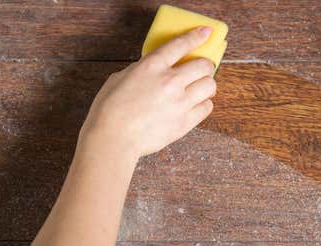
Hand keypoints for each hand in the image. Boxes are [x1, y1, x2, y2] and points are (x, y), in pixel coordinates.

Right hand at [80, 26, 216, 157]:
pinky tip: (196, 105)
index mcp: (152, 66)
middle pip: (204, 65)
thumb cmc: (110, 110)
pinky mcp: (184, 122)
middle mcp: (170, 81)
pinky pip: (207, 107)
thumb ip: (141, 70)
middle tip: (201, 70)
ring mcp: (180, 102)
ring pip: (210, 86)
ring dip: (207, 85)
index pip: (181, 44)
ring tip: (200, 88)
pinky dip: (204, 104)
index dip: (197, 36)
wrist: (113, 138)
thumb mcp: (120, 78)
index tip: (206, 32)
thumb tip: (154, 70)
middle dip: (205, 65)